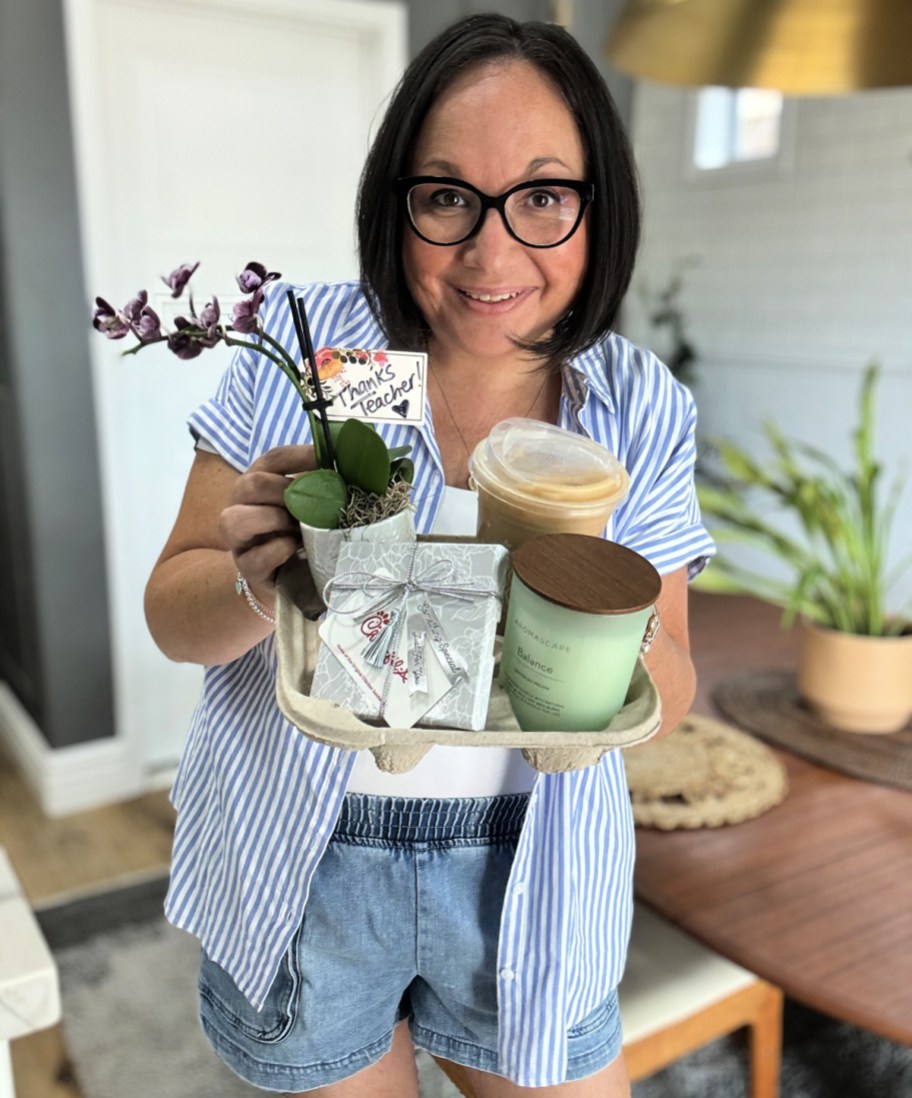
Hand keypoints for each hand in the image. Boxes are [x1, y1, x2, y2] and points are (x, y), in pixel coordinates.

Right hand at [219, 444, 315, 594]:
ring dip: (272, 519)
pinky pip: (254, 558)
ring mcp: (240, 541)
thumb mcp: (313, 508)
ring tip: (296, 528)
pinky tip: (294, 549)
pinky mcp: (247, 569)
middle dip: (283, 490)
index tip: (327, 460)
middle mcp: (242, 507)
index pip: (272, 459)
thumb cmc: (302, 536)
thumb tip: (350, 465)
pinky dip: (278, 550)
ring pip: (235, 519)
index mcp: (261, 485)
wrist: (291, 580)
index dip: (299, 456)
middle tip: (310, 503)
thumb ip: (323, 487)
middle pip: (249, 484)